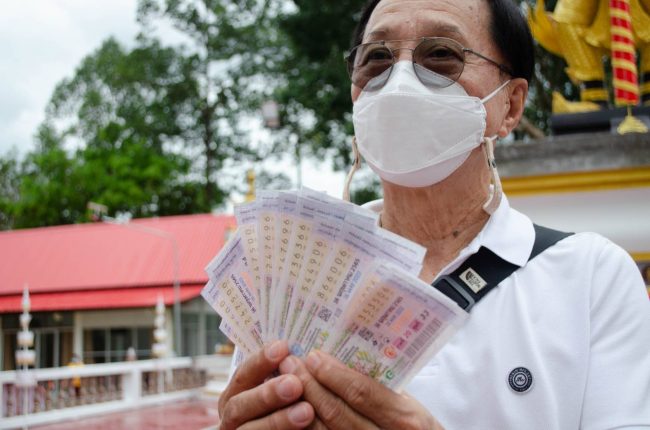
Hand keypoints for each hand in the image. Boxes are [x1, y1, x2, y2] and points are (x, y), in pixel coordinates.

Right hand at [218, 340, 315, 429]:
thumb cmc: (281, 406)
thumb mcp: (276, 387)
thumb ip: (284, 374)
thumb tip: (301, 353)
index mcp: (235, 395)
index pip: (243, 375)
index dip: (260, 361)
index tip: (283, 347)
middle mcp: (231, 417)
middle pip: (239, 405)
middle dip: (267, 394)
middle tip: (295, 384)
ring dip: (278, 421)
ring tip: (307, 411)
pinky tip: (305, 429)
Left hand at [279, 350, 443, 429]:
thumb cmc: (418, 429)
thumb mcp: (410, 405)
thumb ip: (380, 386)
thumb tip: (341, 360)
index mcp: (404, 418)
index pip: (361, 392)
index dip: (333, 374)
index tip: (313, 356)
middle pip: (337, 413)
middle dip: (309, 385)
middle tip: (289, 364)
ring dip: (301, 406)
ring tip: (285, 383)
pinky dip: (305, 428)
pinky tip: (291, 412)